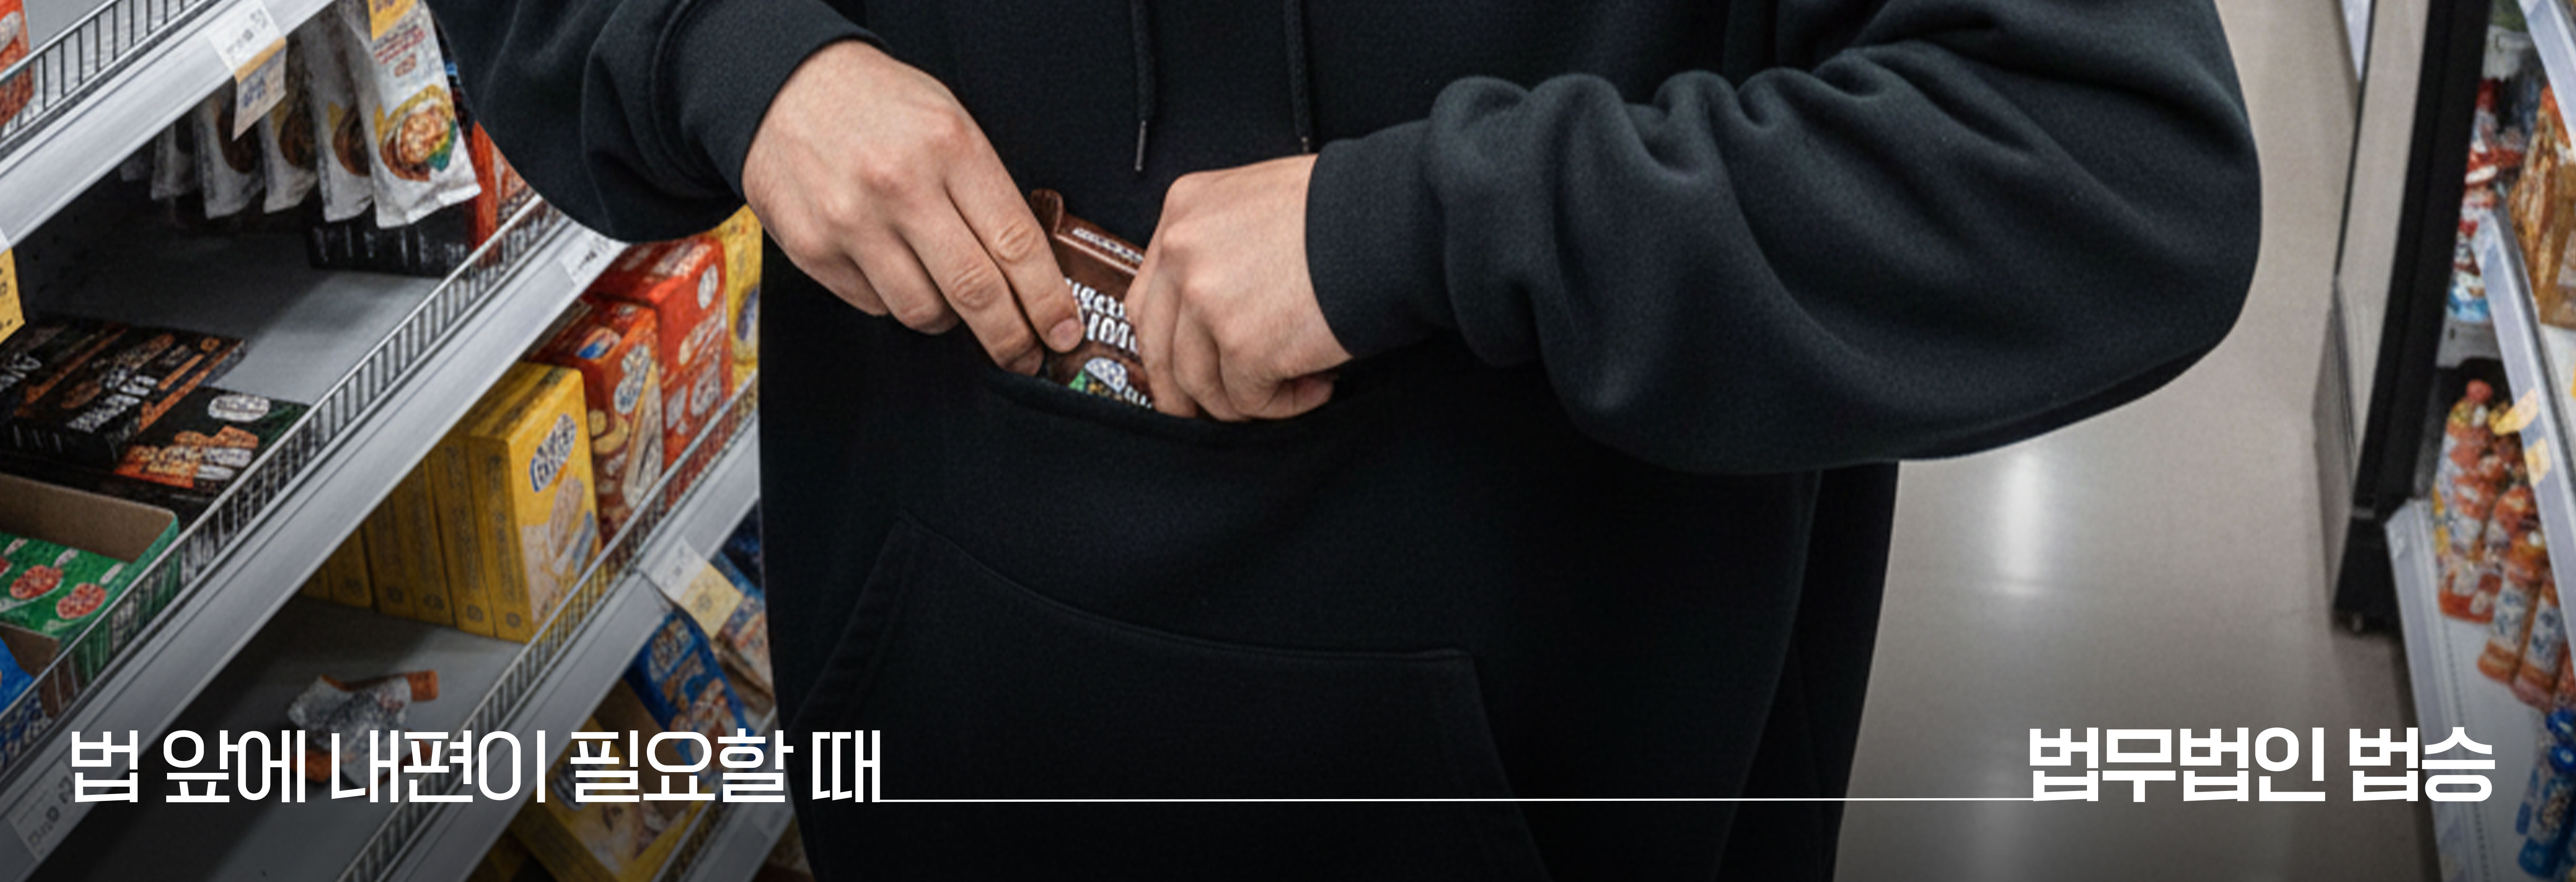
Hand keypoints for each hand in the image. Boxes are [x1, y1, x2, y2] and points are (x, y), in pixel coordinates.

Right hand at [742, 41, 1081, 372]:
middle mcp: (900, 187)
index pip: (1016, 244)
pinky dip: (897, 300)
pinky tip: (896, 270)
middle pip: (976, 291)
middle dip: (1011, 337)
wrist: (785, 88)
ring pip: (924, 312)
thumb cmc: (879, 105)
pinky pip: (876, 306)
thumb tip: (1030, 270)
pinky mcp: (814, 251)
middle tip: (1025, 355)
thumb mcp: (950, 123)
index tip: (1063, 330)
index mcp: (949, 147)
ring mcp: (852, 223)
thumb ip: (988, 191)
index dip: (1047, 300)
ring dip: (950, 318)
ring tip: (951, 297)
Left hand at [1130, 155, 1351, 420]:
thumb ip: (1223, 247)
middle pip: (1160, 347)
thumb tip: (1213, 312)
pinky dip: (1283, 405)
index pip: (1148, 298)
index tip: (1187, 372)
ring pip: (1201, 383)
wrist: (1396, 220)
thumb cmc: (1348, 210)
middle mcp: (1183, 251)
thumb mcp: (1260, 205)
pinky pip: (1250, 399)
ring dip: (1247, 398)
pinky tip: (1318, 385)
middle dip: (1189, 392)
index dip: (1168, 345)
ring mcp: (1207, 299)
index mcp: (1184, 210)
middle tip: (1225, 406)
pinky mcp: (1244, 344)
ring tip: (1297, 385)